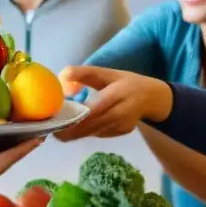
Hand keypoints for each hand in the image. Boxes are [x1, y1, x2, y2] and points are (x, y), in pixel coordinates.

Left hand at [54, 66, 173, 140]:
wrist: (153, 98)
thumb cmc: (126, 83)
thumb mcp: (106, 72)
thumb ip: (83, 73)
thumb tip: (62, 80)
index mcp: (117, 95)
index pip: (92, 111)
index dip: (73, 118)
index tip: (56, 120)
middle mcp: (120, 114)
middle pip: (90, 127)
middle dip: (69, 130)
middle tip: (52, 128)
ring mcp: (121, 126)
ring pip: (92, 133)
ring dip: (75, 132)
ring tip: (60, 127)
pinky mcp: (120, 133)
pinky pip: (98, 133)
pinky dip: (86, 131)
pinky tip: (78, 126)